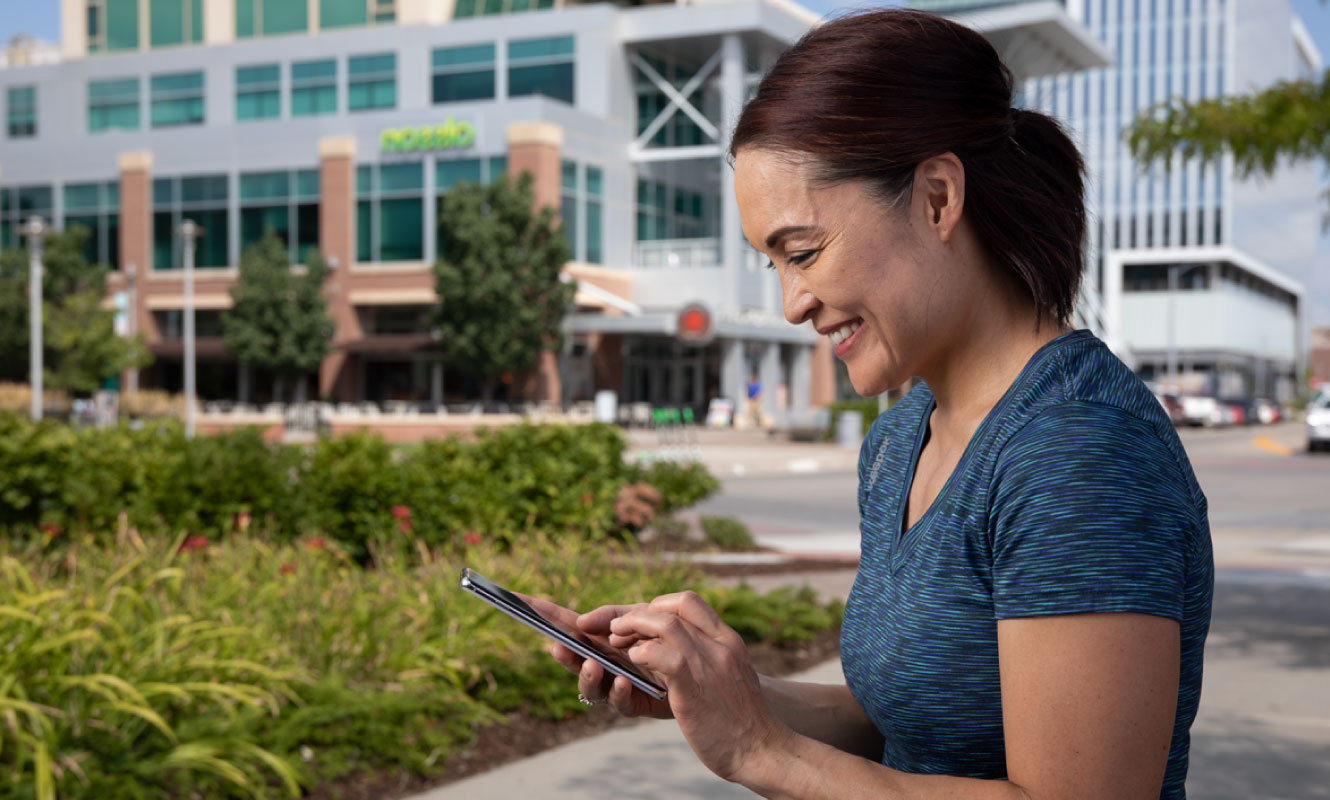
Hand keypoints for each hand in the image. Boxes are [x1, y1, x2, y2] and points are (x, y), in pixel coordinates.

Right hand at [520, 594, 672, 718]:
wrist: (699, 664)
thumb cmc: (666, 635)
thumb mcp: (640, 616)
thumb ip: (613, 615)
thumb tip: (582, 621)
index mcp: (597, 636)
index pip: (564, 623)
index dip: (541, 613)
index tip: (516, 601)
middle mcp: (600, 660)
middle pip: (572, 658)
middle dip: (563, 654)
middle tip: (557, 646)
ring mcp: (614, 682)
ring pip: (590, 686)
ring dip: (587, 676)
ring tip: (593, 665)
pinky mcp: (634, 702)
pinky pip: (620, 702)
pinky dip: (618, 692)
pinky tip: (623, 683)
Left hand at [609, 591, 791, 782]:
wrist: (763, 751)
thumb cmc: (744, 720)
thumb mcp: (734, 676)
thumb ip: (714, 658)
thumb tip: (684, 651)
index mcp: (729, 641)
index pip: (689, 601)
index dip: (657, 605)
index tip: (640, 619)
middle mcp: (719, 646)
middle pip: (672, 609)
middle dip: (637, 614)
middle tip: (618, 629)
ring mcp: (708, 665)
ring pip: (666, 625)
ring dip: (633, 627)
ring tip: (616, 641)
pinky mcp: (692, 689)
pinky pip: (663, 656)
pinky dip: (642, 652)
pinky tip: (633, 661)